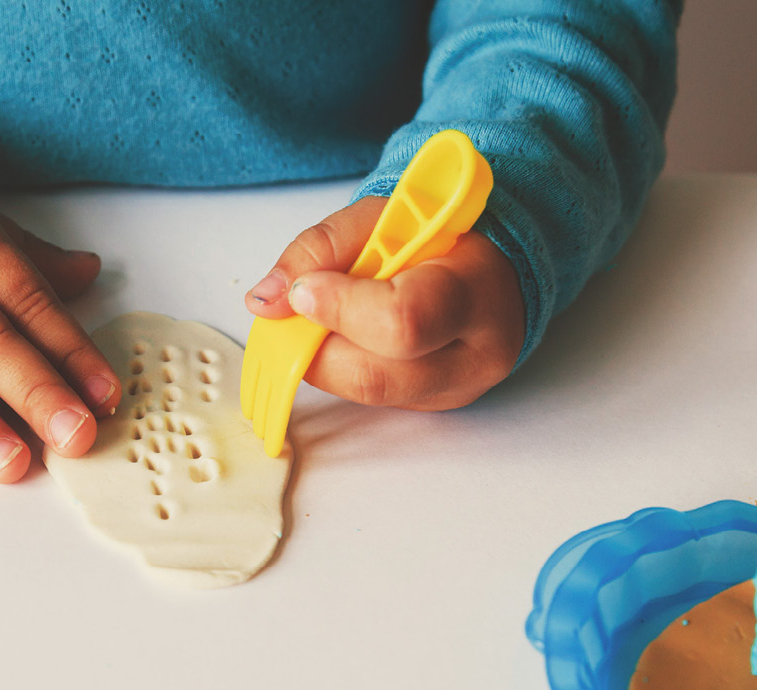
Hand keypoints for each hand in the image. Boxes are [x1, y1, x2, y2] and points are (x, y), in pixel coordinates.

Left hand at [244, 196, 524, 410]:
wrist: (491, 267)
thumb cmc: (439, 236)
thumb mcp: (381, 217)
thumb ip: (320, 249)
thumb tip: (266, 301)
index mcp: (475, 289)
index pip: (403, 320)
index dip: (339, 309)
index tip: (303, 289)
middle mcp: (476, 353)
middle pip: (375, 376)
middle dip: (316, 345)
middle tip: (297, 309)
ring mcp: (456, 389)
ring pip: (364, 394)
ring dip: (324, 358)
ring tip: (325, 315)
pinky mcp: (432, 406)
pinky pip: (369, 399)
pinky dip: (342, 368)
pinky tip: (350, 334)